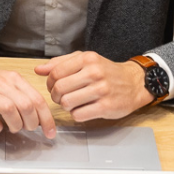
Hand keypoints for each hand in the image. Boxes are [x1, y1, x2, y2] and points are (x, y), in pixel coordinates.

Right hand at [0, 57, 56, 136]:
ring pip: (10, 111)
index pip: (37, 99)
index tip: (50, 132)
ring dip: (16, 125)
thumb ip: (22, 95)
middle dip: (32, 123)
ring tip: (13, 128)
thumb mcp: (6, 81)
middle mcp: (2, 84)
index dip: (47, 119)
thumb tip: (39, 115)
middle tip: (27, 128)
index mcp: (13, 79)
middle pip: (26, 106)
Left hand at [35, 51, 154, 121]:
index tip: (53, 87)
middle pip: (59, 89)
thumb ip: (60, 63)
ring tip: (73, 103)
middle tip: (61, 97)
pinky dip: (76, 114)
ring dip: (66, 106)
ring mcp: (101, 90)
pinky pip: (78, 115)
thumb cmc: (106, 71)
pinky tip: (83, 109)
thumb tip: (38, 69)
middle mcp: (94, 72)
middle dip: (56, 96)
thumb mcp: (85, 60)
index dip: (49, 83)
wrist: (134, 83)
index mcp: (87, 59)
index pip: (56, 72)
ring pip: (67, 103)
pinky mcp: (106, 107)